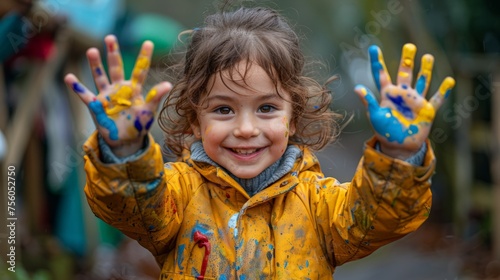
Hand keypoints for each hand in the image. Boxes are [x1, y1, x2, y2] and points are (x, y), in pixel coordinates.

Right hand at [64, 35, 171, 156]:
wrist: (126, 141)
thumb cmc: (139, 125)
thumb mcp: (148, 111)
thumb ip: (155, 97)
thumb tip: (168, 84)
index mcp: (134, 89)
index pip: (140, 70)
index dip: (144, 57)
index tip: (148, 42)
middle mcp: (119, 88)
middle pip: (116, 67)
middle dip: (113, 53)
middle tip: (110, 37)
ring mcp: (106, 95)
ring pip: (100, 77)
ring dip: (96, 65)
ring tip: (92, 51)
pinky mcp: (96, 106)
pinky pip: (85, 95)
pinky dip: (77, 88)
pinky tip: (69, 77)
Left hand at [354, 43, 454, 158]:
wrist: (398, 147)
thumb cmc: (384, 131)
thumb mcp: (375, 115)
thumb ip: (368, 101)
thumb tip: (356, 88)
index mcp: (387, 94)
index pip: (381, 75)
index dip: (377, 62)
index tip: (373, 47)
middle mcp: (402, 94)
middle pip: (405, 73)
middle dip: (407, 60)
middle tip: (409, 47)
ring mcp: (415, 101)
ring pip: (421, 81)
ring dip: (425, 70)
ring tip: (428, 57)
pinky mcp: (427, 111)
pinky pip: (437, 99)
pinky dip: (443, 91)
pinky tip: (449, 81)